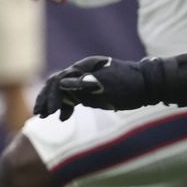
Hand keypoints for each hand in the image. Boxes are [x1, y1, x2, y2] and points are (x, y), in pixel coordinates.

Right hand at [33, 56, 150, 119]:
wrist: (147, 87)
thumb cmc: (129, 84)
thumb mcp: (108, 83)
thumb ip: (85, 82)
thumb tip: (61, 82)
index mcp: (83, 67)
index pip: (60, 80)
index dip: (53, 96)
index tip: (51, 112)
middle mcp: (80, 72)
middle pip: (56, 84)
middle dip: (46, 99)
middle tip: (39, 113)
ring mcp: (83, 82)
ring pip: (61, 91)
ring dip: (52, 103)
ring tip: (43, 116)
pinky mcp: (88, 91)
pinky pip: (71, 98)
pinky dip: (65, 107)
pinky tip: (63, 118)